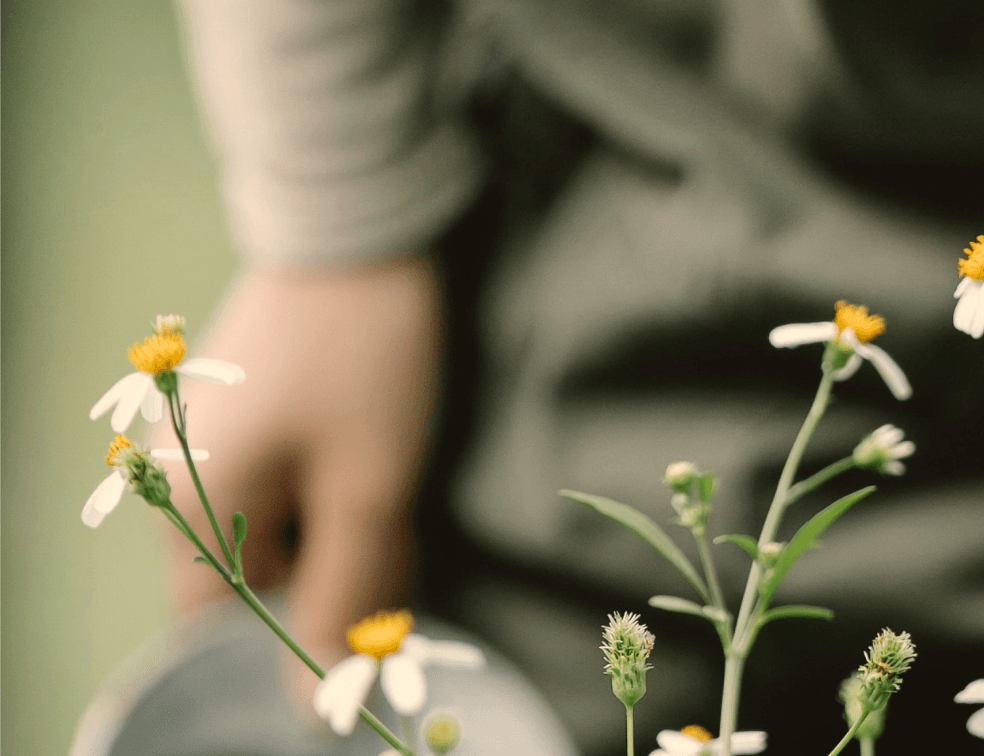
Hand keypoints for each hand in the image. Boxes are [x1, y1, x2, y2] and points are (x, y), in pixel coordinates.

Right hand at [158, 258, 439, 709]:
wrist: (359, 229)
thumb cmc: (362, 361)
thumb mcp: (370, 489)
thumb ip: (343, 596)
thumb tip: (318, 704)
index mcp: (190, 505)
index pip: (223, 622)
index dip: (295, 634)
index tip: (361, 614)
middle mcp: (183, 476)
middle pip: (261, 572)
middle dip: (338, 571)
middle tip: (396, 527)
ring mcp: (216, 440)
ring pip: (287, 525)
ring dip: (349, 526)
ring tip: (394, 478)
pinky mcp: (254, 412)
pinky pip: (295, 480)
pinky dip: (343, 486)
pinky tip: (384, 456)